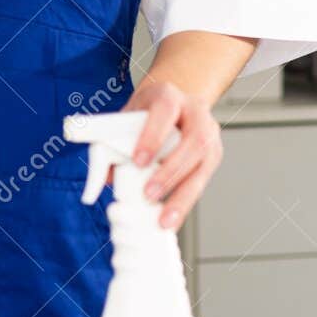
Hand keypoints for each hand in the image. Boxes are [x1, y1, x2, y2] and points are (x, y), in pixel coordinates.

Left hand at [105, 80, 222, 230]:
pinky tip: (173, 219)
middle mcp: (196, 112)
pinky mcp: (213, 156)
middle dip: (170, 172)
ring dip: (182, 195)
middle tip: (148, 194)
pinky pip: (202, 181)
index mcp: (170, 96)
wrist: (174, 104)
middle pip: (192, 142)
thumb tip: (103, 181)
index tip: (138, 161)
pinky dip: (186, 202)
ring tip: (164, 220)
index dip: (153, 136)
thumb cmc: (146, 114)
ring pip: (202, 165)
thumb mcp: (125, 118)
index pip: (165, 111)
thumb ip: (109, 144)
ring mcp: (210, 134)